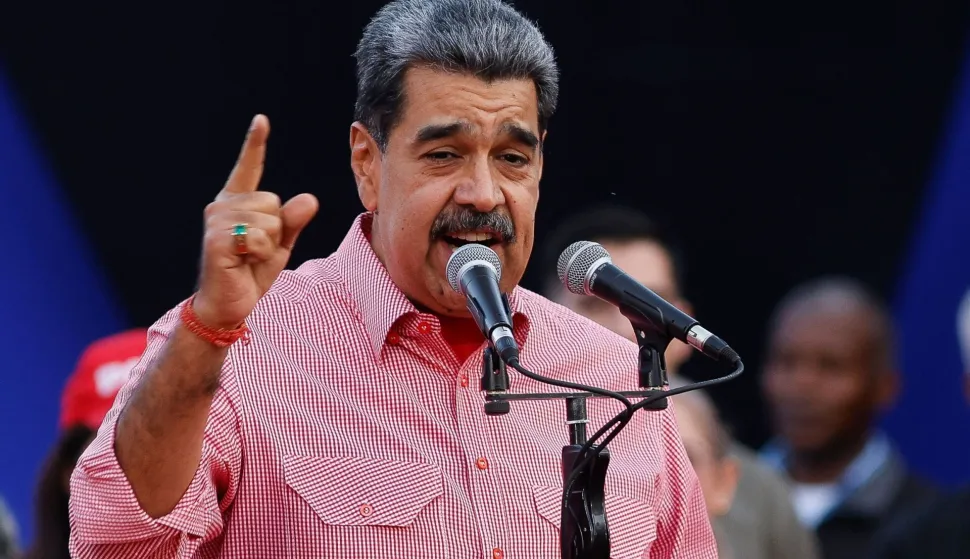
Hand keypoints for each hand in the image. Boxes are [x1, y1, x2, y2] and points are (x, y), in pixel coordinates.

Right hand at [193, 115, 318, 328]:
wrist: (228, 304)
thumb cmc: (252, 272)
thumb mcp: (280, 244)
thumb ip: (293, 221)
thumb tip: (309, 199)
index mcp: (237, 202)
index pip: (249, 168)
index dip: (255, 144)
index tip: (261, 120)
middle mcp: (223, 205)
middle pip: (273, 202)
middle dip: (276, 231)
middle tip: (256, 250)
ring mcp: (217, 220)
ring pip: (270, 220)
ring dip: (268, 245)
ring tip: (248, 257)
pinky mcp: (217, 238)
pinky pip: (258, 237)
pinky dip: (260, 254)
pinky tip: (242, 263)